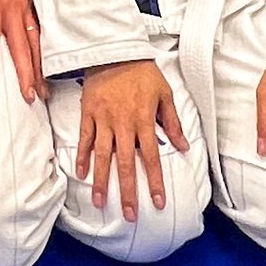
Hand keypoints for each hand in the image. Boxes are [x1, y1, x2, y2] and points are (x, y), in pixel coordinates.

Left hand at [0, 0, 43, 100]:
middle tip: (29, 95)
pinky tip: (45, 65)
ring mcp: (25, 7)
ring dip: (39, 67)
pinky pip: (40, 31)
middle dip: (27, 72)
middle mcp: (12, 8)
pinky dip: (44, 50)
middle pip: (21, 46)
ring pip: (35, 42)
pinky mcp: (32, 4)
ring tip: (42, 89)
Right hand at [75, 58, 187, 223]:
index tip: (157, 202)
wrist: (114, 50)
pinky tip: (81, 174)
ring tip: (101, 203)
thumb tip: (184, 148)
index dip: (154, 181)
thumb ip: (172, 122)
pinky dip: (82, 156)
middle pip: (125, 163)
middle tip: (129, 215)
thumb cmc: (143, 72)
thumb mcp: (164, 94)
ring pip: (102, 155)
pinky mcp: (88, 113)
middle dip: (127, 191)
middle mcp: (122, 123)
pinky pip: (84, 138)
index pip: (150, 157)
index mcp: (143, 120)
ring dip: (102, 181)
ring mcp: (103, 119)